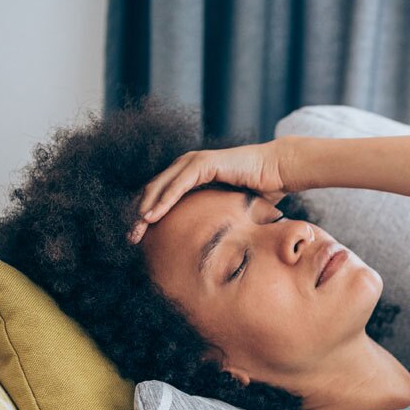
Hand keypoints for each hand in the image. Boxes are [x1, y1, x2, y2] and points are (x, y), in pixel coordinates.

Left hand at [128, 135, 302, 244]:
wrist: (279, 171)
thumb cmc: (261, 191)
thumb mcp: (230, 210)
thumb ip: (215, 219)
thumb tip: (213, 247)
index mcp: (191, 176)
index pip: (161, 196)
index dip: (148, 216)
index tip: (139, 239)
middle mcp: (188, 166)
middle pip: (154, 191)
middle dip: (139, 216)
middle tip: (130, 239)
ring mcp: (194, 162)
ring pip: (160, 187)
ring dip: (145, 210)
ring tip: (136, 231)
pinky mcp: (204, 163)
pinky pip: (178, 184)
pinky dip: (163, 200)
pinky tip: (151, 216)